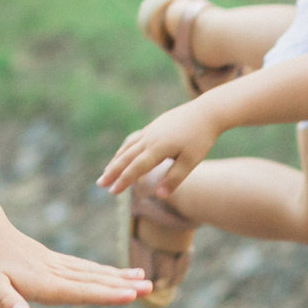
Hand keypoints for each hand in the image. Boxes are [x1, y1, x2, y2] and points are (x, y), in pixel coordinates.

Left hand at [0, 226, 151, 307]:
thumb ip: (5, 301)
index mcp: (45, 283)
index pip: (81, 291)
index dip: (105, 294)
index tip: (130, 295)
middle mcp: (56, 274)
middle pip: (94, 281)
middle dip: (122, 286)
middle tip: (149, 289)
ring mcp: (57, 266)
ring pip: (93, 273)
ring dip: (118, 277)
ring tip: (143, 280)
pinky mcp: (55, 262)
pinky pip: (85, 269)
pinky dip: (103, 272)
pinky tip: (114, 275)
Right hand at [98, 103, 222, 196]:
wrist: (208, 111)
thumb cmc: (201, 138)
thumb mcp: (191, 161)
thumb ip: (174, 178)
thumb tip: (158, 196)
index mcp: (158, 148)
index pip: (136, 168)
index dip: (123, 181)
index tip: (112, 192)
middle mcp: (150, 138)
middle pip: (126, 157)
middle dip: (112, 172)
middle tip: (100, 184)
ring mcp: (150, 131)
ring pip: (128, 147)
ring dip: (116, 160)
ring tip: (107, 172)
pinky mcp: (154, 126)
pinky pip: (134, 140)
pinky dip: (125, 150)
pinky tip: (124, 155)